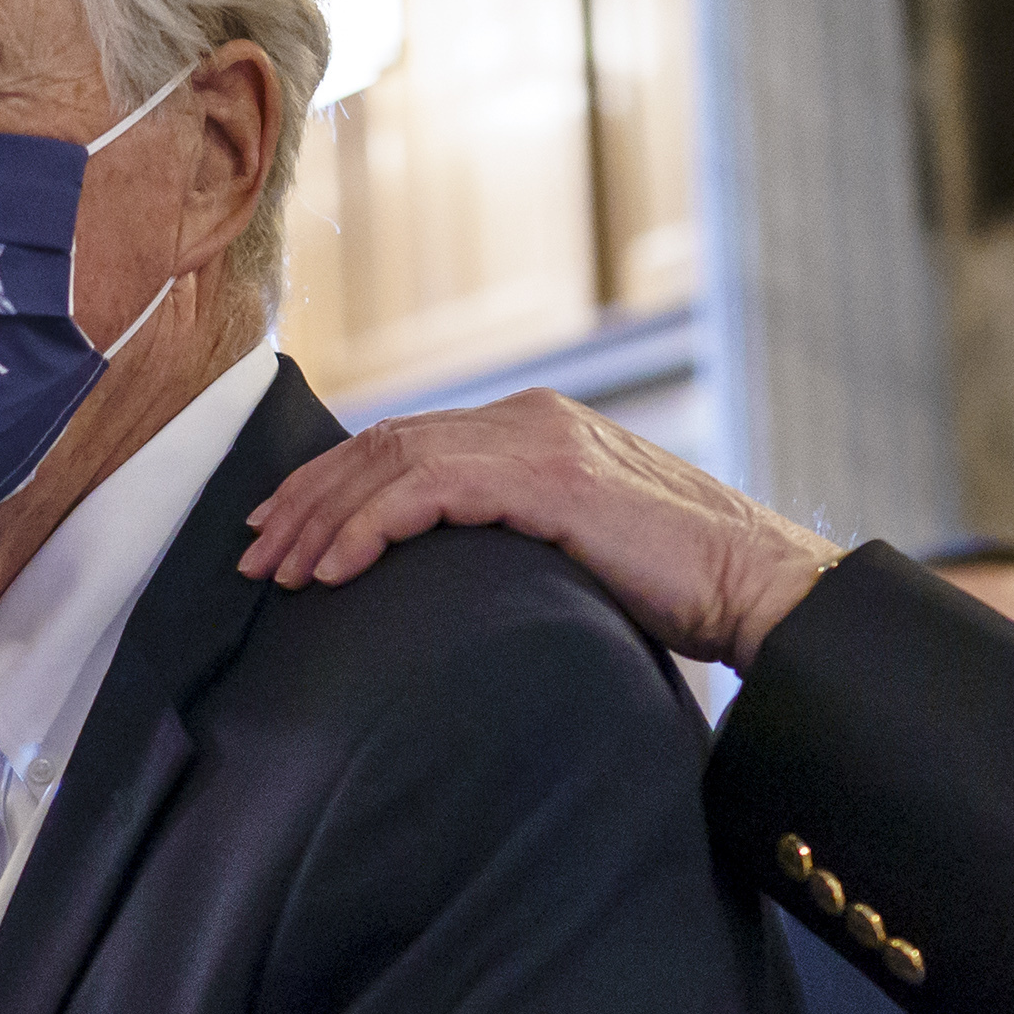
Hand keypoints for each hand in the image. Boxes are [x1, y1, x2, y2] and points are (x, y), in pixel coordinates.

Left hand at [235, 390, 845, 669]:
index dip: (332, 484)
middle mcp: (529, 420)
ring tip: (280, 573)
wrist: (759, 588)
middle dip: (307, 500)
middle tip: (254, 557)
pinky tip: (333, 570)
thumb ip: (511, 544)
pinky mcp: (548, 479)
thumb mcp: (576, 556)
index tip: (281, 533)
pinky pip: (428, 490)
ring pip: (392, 459)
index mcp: (535, 432)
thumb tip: (443, 587)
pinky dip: (368, 527)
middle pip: (383, 443)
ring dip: (322, 517)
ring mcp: (539, 442)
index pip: (406, 441)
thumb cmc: (679, 593)